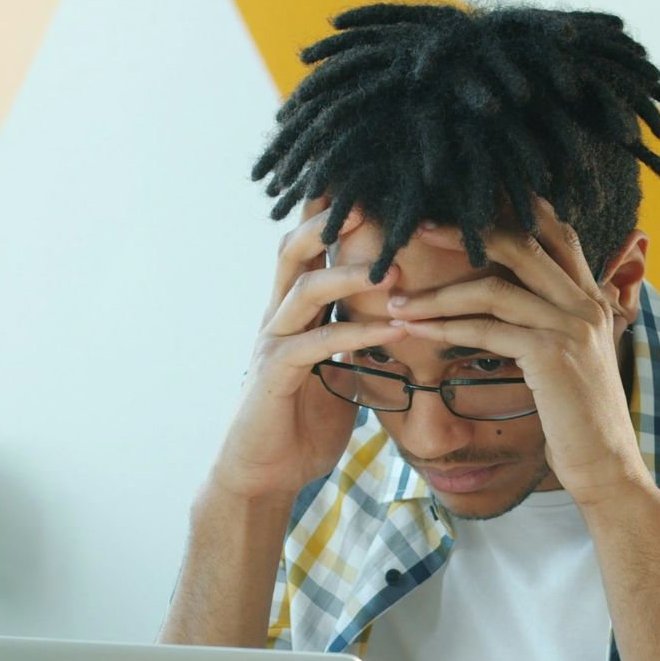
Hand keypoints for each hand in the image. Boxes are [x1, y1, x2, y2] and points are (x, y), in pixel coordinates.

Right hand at [210, 198, 405, 502]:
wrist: (262, 475)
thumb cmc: (302, 424)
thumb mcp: (338, 373)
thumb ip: (356, 342)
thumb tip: (396, 323)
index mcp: (293, 313)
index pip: (309, 250)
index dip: (332, 216)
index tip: (369, 185)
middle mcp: (278, 318)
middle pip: (295, 249)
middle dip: (331, 221)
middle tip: (374, 200)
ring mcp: (273, 344)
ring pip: (304, 288)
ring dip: (350, 273)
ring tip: (394, 267)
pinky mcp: (276, 376)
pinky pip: (316, 344)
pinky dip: (357, 335)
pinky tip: (394, 332)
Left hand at [385, 199, 655, 507]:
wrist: (607, 465)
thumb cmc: (580, 419)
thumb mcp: (572, 360)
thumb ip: (551, 325)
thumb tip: (510, 309)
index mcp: (593, 298)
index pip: (557, 234)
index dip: (515, 211)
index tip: (463, 207)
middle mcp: (587, 303)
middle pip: (521, 244)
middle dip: (465, 233)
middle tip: (418, 228)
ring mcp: (571, 326)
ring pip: (494, 289)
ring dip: (438, 294)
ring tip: (398, 301)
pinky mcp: (551, 355)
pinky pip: (487, 329)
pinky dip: (446, 327)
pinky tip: (418, 331)